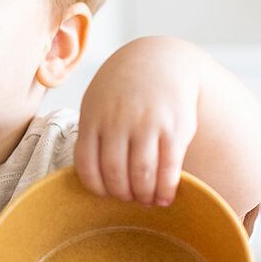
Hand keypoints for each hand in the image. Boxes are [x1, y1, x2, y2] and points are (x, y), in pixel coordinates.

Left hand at [74, 37, 199, 205]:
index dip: (96, 188)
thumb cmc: (123, 91)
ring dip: (143, 195)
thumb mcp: (97, 103)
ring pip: (141, 174)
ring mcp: (146, 124)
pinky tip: (165, 198)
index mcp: (93, 119)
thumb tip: (94, 177)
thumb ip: (92, 135)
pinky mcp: (174, 128)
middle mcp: (118, 122)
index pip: (86, 165)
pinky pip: (168, 168)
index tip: (106, 195)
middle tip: (130, 201)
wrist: (160, 61)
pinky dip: (165, 189)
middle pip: (114, 174)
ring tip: (147, 201)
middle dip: (122, 195)